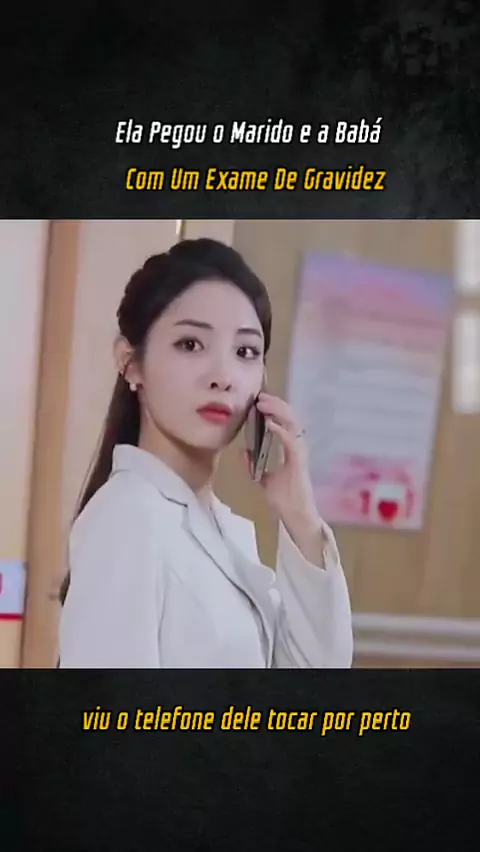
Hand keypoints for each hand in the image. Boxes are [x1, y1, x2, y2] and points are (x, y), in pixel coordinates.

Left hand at [244, 392, 322, 544]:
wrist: (295, 516)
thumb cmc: (284, 499)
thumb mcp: (263, 478)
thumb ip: (254, 464)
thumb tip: (243, 451)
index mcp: (291, 448)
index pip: (286, 421)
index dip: (275, 408)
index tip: (260, 400)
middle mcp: (298, 447)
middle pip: (291, 417)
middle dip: (276, 404)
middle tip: (260, 396)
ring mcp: (300, 453)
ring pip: (294, 424)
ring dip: (278, 412)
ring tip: (264, 404)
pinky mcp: (299, 462)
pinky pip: (292, 441)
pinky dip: (281, 430)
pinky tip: (270, 423)